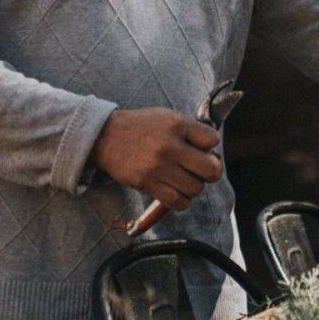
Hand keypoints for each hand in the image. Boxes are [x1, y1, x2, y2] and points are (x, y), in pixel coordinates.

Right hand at [93, 107, 222, 210]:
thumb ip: (190, 130)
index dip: (212, 147)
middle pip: (210, 170)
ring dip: (194, 187)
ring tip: (185, 180)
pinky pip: (177, 202)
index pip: (213, 140)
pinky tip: (176, 192)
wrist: (105, 136)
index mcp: (176, 124)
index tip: (203, 149)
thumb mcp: (166, 117)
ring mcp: (158, 166)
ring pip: (195, 189)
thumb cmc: (140, 127)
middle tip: (201, 170)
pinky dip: (182, 201)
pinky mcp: (147, 183)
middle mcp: (169, 146)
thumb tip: (212, 151)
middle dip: (210, 171)